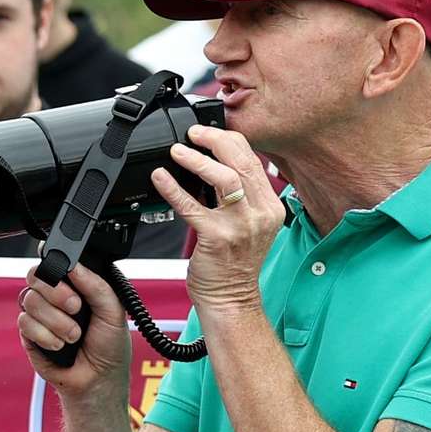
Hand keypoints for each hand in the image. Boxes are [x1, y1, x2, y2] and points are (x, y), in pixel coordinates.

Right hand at [18, 264, 123, 399]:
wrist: (98, 381)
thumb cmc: (109, 348)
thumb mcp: (114, 310)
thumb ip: (95, 285)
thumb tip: (74, 265)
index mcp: (76, 285)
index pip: (54, 261)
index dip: (55, 264)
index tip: (69, 276)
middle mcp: (54, 297)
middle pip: (35, 275)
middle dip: (57, 293)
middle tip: (76, 308)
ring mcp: (40, 315)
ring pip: (29, 300)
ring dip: (55, 320)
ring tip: (73, 336)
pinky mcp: (29, 335)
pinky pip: (24, 323)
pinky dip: (44, 335)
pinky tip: (59, 345)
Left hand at [145, 124, 281, 308]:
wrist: (230, 299)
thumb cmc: (233, 265)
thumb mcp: (247, 226)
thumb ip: (238, 199)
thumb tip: (211, 167)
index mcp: (270, 207)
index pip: (253, 161)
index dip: (230, 141)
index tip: (209, 132)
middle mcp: (260, 214)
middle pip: (242, 163)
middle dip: (216, 141)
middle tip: (194, 134)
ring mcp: (240, 226)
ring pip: (225, 179)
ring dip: (198, 160)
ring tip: (178, 151)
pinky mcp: (216, 238)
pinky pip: (192, 207)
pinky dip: (174, 189)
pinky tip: (160, 178)